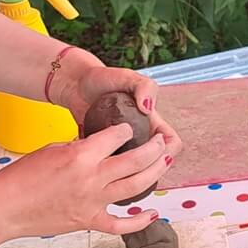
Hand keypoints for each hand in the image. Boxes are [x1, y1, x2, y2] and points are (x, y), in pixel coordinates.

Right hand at [0, 123, 167, 238]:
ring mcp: (92, 202)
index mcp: (80, 156)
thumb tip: (98, 148)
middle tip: (163, 141)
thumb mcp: (51, 149)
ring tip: (166, 162)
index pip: (116, 137)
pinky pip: (120, 224)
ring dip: (155, 173)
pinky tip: (153, 212)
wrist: (4, 208)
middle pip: (136, 160)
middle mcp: (91, 178)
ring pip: (136, 187)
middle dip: (154, 148)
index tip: (129, 129)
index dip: (125, 130)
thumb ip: (80, 148)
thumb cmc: (20, 178)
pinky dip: (139, 220)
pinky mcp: (88, 221)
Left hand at [51, 53, 186, 162]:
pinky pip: (110, 164)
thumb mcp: (128, 77)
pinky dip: (107, 166)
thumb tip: (148, 107)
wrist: (76, 84)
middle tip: (129, 164)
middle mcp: (140, 136)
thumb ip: (144, 87)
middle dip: (147, 167)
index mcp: (152, 121)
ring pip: (134, 167)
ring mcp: (123, 145)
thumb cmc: (104, 78)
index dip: (167, 150)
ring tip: (114, 167)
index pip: (171, 143)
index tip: (152, 150)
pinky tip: (97, 162)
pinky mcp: (104, 150)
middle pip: (155, 161)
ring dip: (128, 170)